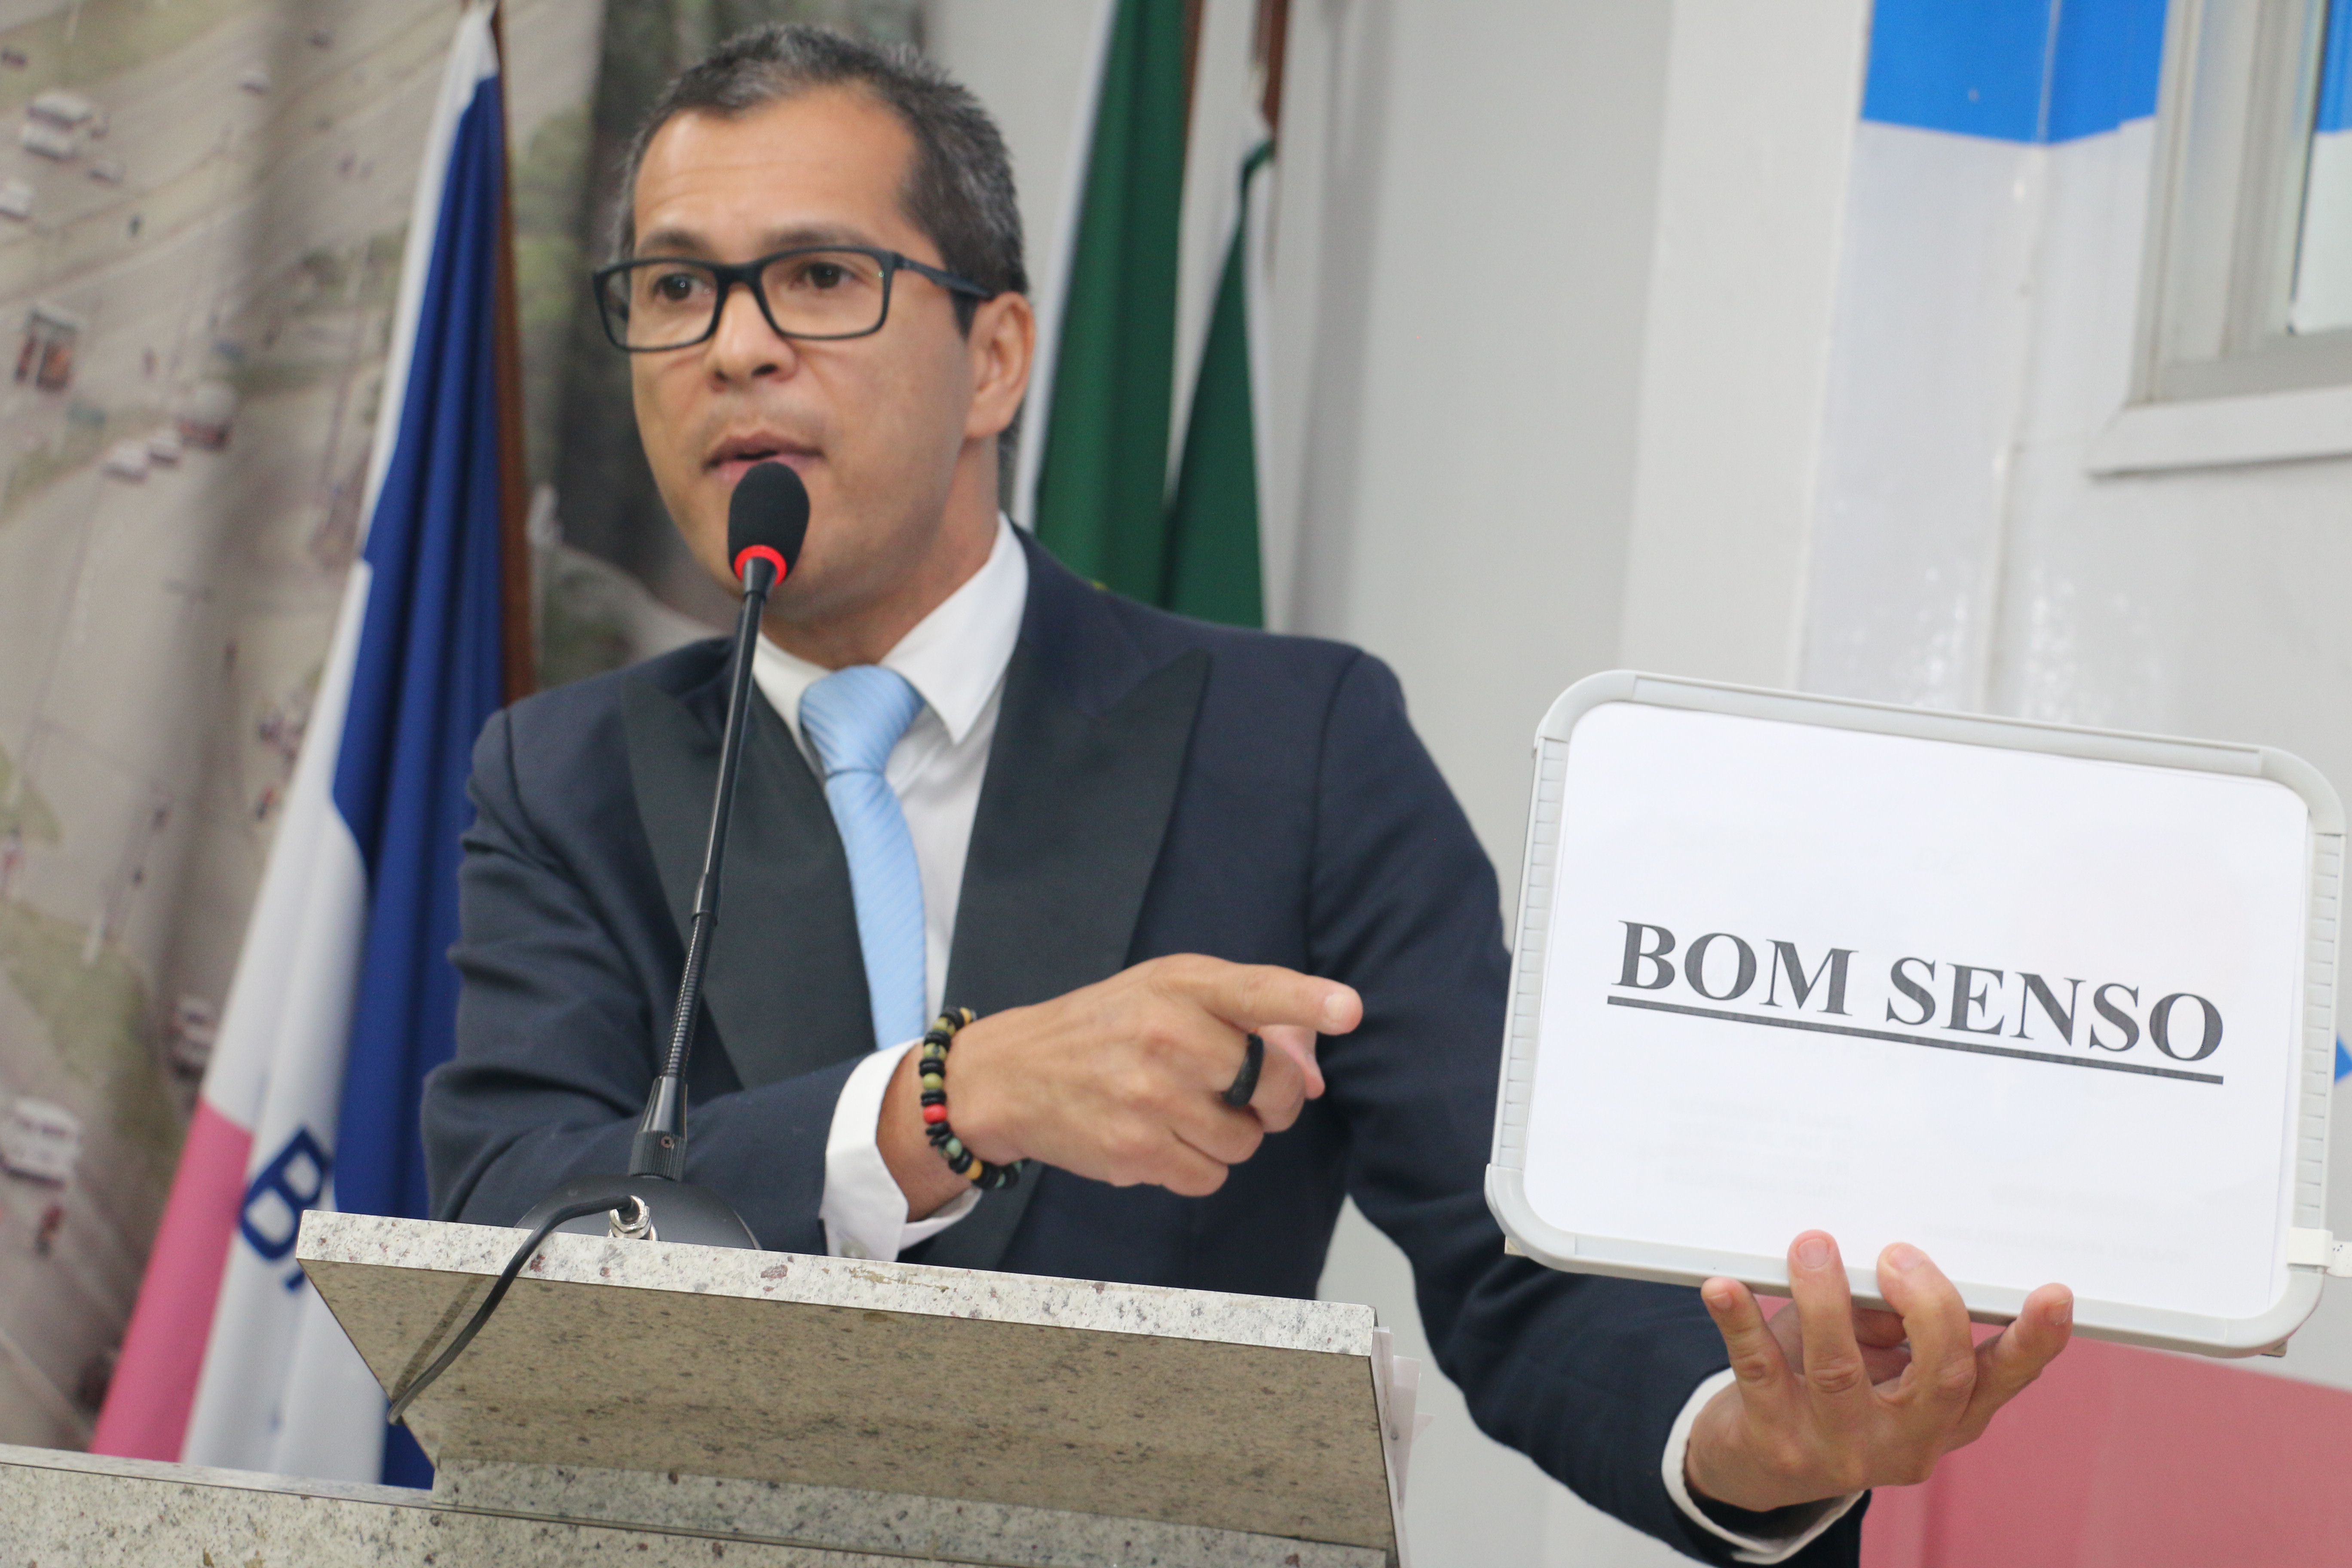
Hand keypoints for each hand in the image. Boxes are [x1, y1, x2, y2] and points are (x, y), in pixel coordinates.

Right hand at [879, 955, 1360, 1214]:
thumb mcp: (1168, 993)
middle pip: (1274, 1088)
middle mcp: (1165, 1035)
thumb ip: (1247, 1019)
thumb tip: (1313, 1076)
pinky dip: (1197, 1167)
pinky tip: (1159, 1138)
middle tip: (1236, 1091)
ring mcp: (1149, 1096)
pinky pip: (1210, 1178)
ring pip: (1247, 1142)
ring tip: (1181, 1110)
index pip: (1255, 990)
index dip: (1307, 1000)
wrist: (1011, 1074)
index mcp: (1180, 985)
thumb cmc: (1105, 1029)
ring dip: (1229, 1137)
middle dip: (1270, 1101)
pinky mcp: (1133, 1150)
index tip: (1347, 1009)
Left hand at [1683, 1230, 2072, 1511]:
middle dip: (1927, 1307)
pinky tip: (1723, 1288)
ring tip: (1814, 1247)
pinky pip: (1758, 1371)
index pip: (2001, 1379)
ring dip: (1827, 1299)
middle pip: (1941, 1376)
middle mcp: (1906, 1440)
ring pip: (1843, 1371)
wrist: (1754, 1463)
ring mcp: (1841, 1447)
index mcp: (1945, 1417)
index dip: (2033, 1341)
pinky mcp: (1776, 1441)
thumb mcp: (1872, 1355)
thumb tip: (1891, 1261)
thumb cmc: (1824, 1384)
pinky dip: (1740, 1322)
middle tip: (1897, 1256)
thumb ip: (1891, 1318)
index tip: (2054, 1295)